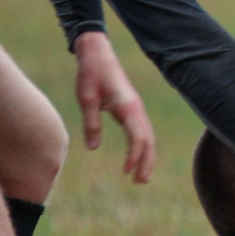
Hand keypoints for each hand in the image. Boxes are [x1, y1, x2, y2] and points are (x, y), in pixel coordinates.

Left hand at [72, 31, 155, 183]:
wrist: (97, 52)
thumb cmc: (90, 73)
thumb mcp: (86, 98)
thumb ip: (91, 123)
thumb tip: (93, 147)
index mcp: (128, 107)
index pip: (137, 137)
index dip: (134, 156)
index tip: (126, 172)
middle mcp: (136, 109)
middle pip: (148, 140)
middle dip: (146, 162)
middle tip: (140, 182)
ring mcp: (136, 108)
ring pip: (147, 137)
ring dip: (146, 157)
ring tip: (141, 177)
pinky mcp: (131, 108)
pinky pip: (141, 131)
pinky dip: (142, 147)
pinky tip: (136, 158)